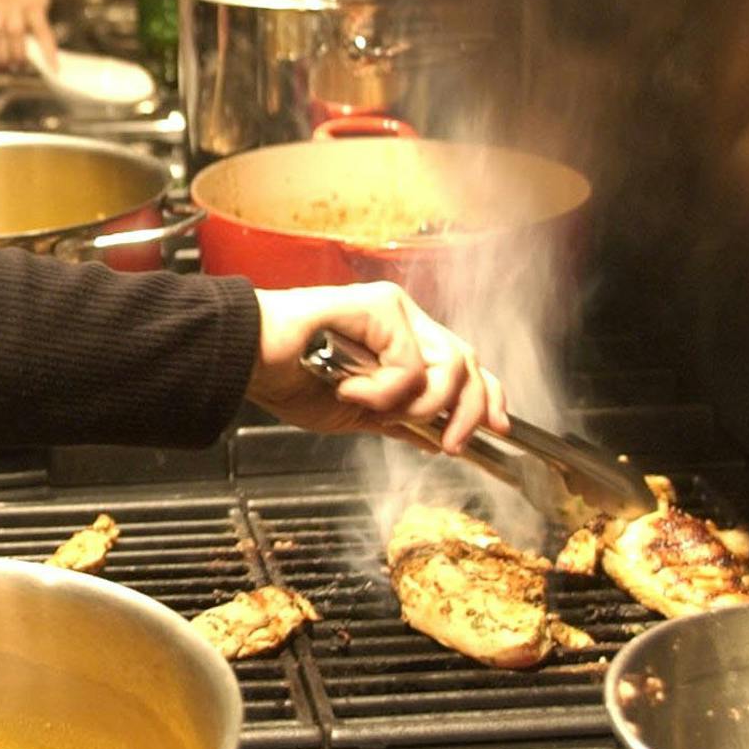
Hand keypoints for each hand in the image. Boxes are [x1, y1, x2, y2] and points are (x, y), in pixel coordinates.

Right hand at [246, 282, 507, 452]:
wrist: (250, 362)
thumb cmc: (286, 378)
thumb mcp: (354, 414)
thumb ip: (397, 420)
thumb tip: (437, 438)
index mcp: (398, 340)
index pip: (463, 364)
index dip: (488, 397)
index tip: (499, 429)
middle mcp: (402, 319)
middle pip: (469, 362)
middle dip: (468, 411)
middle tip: (448, 442)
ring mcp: (393, 310)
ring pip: (448, 366)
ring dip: (415, 404)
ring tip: (371, 406)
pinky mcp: (380, 306)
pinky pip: (410, 364)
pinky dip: (382, 389)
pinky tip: (348, 386)